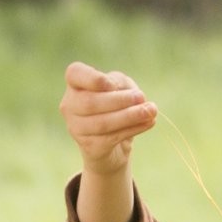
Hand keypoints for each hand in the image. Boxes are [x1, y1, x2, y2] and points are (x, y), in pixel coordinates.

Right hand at [61, 61, 155, 178]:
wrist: (113, 146)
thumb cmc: (116, 106)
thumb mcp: (120, 88)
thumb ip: (122, 85)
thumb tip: (134, 98)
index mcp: (75, 85)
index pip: (74, 74)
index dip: (92, 79)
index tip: (111, 85)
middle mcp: (70, 106)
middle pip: (90, 102)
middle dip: (119, 100)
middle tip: (141, 97)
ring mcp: (76, 128)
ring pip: (102, 123)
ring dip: (130, 116)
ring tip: (150, 111)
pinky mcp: (89, 147)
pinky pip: (112, 137)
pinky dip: (133, 129)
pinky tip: (148, 122)